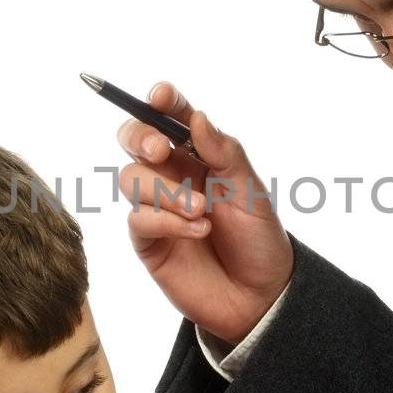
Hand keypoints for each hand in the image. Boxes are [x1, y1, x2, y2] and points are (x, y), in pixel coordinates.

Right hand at [117, 80, 293, 344]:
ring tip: (201, 211)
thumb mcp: (251, 191)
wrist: (260, 295)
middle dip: (140, 137)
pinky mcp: (148, 241)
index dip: (162, 102)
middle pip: (135, 141)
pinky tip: (197, 231)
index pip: (172, 118)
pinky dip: (168, 221)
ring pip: (132, 178)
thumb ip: (224, 152)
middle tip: (160, 150)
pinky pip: (140, 219)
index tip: (161, 96)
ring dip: (165, 191)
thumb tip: (197, 117)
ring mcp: (157, 208)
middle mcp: (173, 176)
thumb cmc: (259, 239)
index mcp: (199, 156)